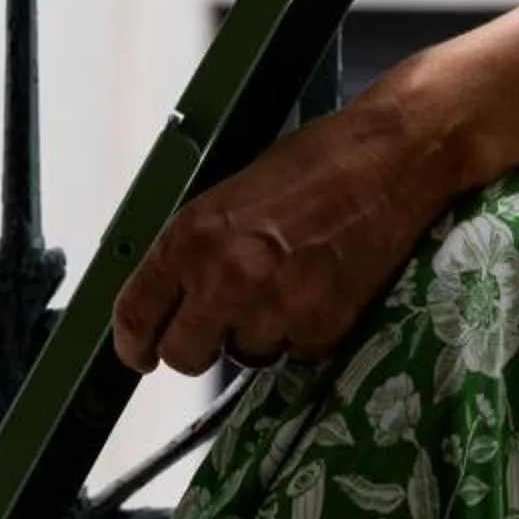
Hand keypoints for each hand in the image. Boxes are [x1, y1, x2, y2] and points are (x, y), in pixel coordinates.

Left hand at [112, 94, 459, 374]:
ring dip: (255, 333)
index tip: (138, 352)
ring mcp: (274, 308)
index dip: (132, 341)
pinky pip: (294, 353)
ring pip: (243, 356)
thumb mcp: (228, 195)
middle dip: (195, 345)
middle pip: (182, 354)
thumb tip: (170, 294)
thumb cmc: (313, 165)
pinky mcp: (320, 329)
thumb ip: (195, 248)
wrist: (387, 162)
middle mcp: (225, 277)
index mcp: (192, 234)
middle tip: (215, 325)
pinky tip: (316, 289)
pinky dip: (301, 333)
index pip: (137, 311)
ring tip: (284, 284)